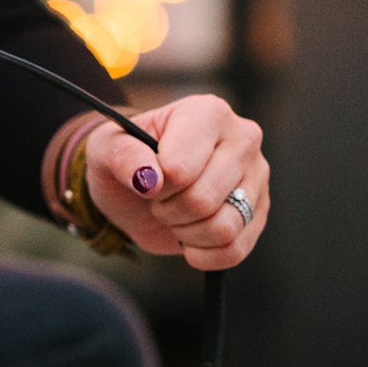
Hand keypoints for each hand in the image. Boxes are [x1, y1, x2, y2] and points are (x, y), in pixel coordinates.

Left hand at [84, 94, 269, 269]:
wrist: (142, 186)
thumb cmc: (128, 159)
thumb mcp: (107, 149)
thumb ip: (121, 155)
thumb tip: (147, 179)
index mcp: (207, 112)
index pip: (179, 169)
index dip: (154, 186)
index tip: (147, 177)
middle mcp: (243, 138)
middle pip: (203, 200)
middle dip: (168, 210)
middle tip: (159, 199)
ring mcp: (257, 176)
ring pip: (224, 228)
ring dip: (186, 233)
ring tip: (176, 214)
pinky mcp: (260, 211)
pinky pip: (235, 250)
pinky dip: (204, 254)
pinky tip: (191, 237)